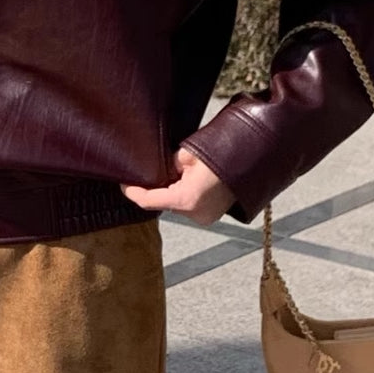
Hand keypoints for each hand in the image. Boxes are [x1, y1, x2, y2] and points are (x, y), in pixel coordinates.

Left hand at [120, 146, 236, 225]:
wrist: (250, 162)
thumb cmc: (221, 155)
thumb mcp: (187, 155)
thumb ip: (166, 165)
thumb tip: (155, 169)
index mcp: (186, 198)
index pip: (148, 200)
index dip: (133, 192)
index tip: (123, 183)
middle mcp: (194, 214)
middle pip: (162, 203)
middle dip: (155, 188)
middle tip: (151, 171)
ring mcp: (203, 217)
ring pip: (174, 205)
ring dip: (171, 192)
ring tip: (177, 173)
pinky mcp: (209, 216)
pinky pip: (187, 207)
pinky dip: (182, 195)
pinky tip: (187, 181)